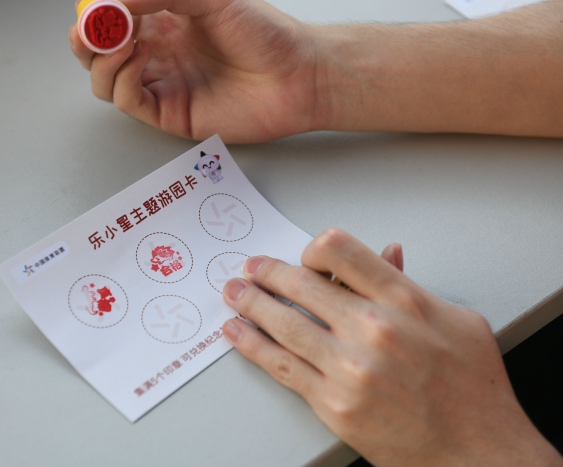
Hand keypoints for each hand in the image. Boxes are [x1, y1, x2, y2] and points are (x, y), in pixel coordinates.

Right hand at [69, 0, 328, 142]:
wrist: (297, 75)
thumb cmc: (265, 33)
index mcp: (164, 21)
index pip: (111, 19)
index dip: (95, 13)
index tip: (94, 6)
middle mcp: (158, 54)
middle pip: (99, 53)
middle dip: (86, 40)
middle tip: (91, 28)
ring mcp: (162, 85)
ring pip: (105, 80)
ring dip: (103, 59)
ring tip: (124, 40)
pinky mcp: (170, 114)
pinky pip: (128, 101)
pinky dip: (123, 79)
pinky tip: (141, 56)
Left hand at [222, 229, 561, 465]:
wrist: (477, 452)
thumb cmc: (472, 389)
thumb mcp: (456, 320)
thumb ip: (412, 286)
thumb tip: (387, 254)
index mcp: (404, 301)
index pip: (342, 252)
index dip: (316, 250)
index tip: (306, 258)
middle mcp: (373, 329)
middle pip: (302, 285)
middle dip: (268, 272)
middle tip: (251, 268)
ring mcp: (349, 367)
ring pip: (284, 324)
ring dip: (251, 303)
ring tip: (233, 292)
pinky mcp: (333, 402)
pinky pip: (282, 366)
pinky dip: (253, 345)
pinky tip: (237, 331)